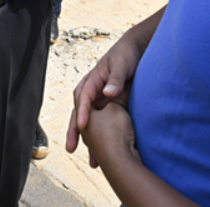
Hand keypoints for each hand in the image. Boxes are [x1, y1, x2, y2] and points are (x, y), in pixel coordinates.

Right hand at [66, 30, 146, 159]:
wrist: (138, 49)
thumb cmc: (128, 54)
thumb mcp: (123, 64)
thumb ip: (116, 78)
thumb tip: (107, 93)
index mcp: (94, 78)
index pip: (84, 97)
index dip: (83, 112)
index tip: (83, 126)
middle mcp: (94, 90)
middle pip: (80, 112)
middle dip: (75, 130)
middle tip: (71, 148)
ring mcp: (101, 98)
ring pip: (90, 120)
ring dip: (87, 138)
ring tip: (91, 159)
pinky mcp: (110, 104)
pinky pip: (103, 121)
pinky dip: (101, 135)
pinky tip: (104, 150)